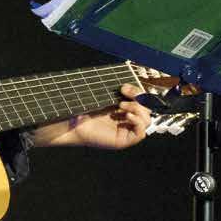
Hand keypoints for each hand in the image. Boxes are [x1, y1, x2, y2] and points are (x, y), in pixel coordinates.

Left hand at [32, 85, 151, 149]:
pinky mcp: (123, 141)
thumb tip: (127, 80)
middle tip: (123, 92)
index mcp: (124, 108)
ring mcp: (126, 131)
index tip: (123, 86)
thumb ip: (116, 91)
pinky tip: (127, 116)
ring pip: (147, 120)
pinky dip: (138, 123)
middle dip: (139, 98)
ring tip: (121, 106)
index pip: (142, 100)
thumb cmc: (83, 110)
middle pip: (147, 108)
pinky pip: (140, 134)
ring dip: (138, 110)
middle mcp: (127, 119)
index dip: (137, 92)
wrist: (72, 124)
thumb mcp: (102, 97)